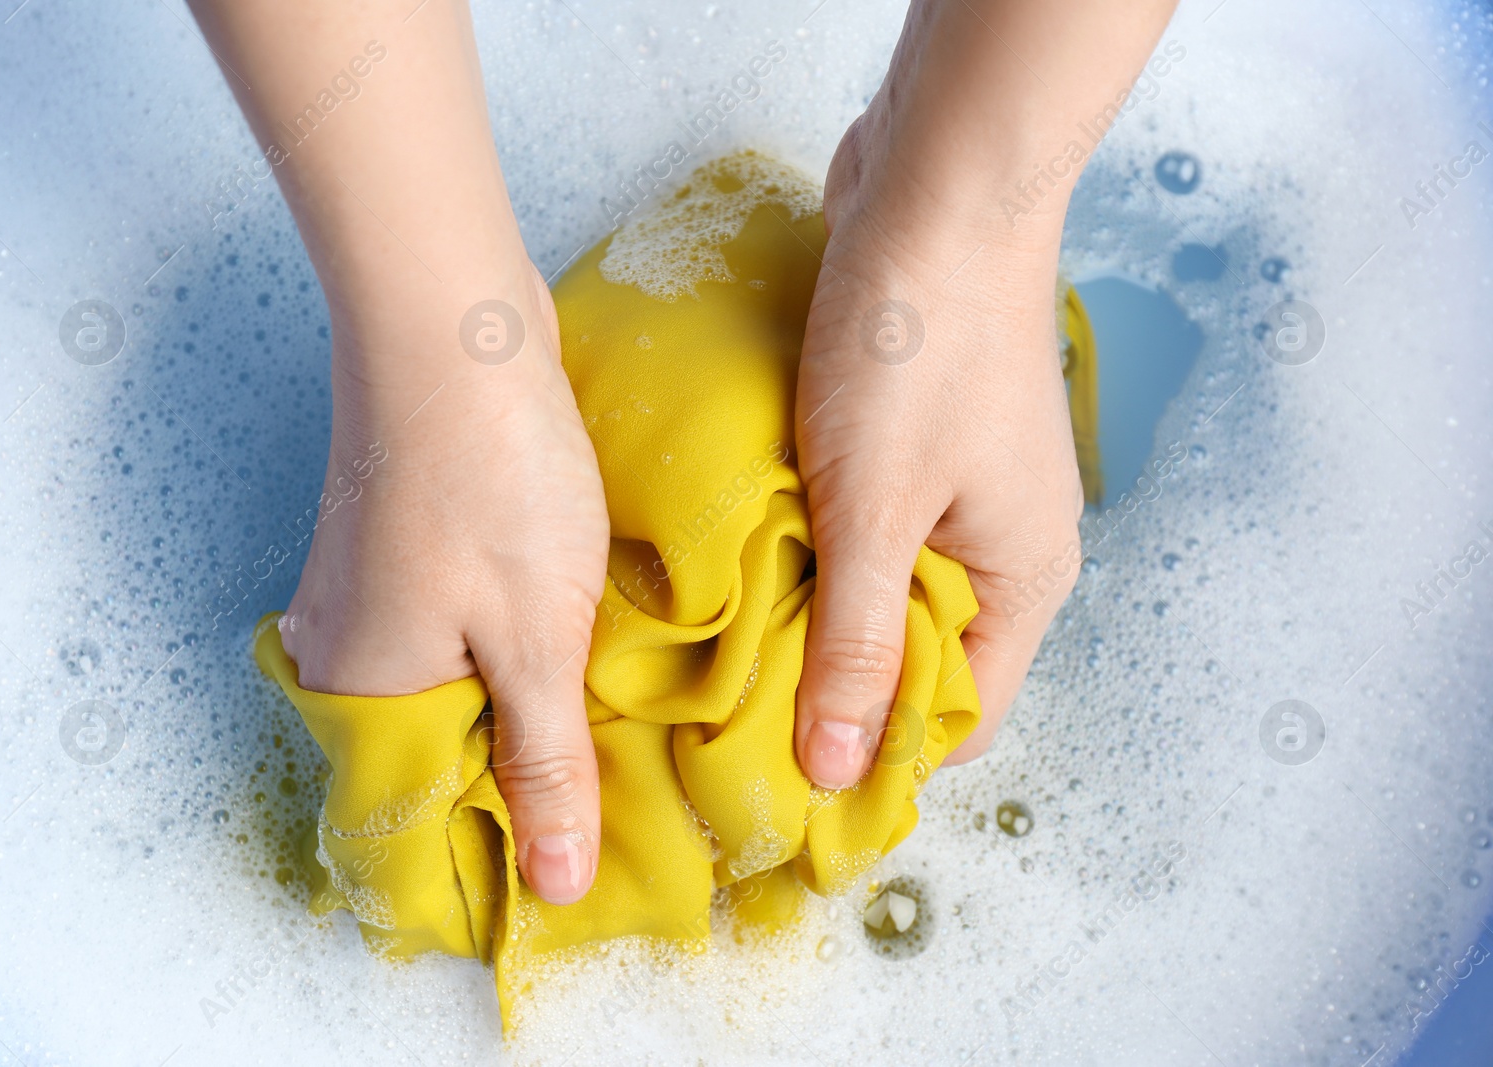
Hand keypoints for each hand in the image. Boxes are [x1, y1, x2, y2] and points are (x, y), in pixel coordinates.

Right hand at [281, 265, 609, 903]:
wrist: (454, 328)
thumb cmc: (491, 480)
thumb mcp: (537, 642)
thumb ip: (548, 765)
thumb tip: (555, 884)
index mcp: (360, 695)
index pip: (426, 817)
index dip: (508, 847)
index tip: (587, 863)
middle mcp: (344, 655)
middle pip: (442, 755)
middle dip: (528, 780)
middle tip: (620, 798)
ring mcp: (368, 596)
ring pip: (458, 692)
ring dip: (530, 712)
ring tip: (614, 733)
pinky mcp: (406, 551)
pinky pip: (462, 637)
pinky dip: (518, 655)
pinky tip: (577, 653)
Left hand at [791, 100, 1085, 788]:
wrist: (936, 192)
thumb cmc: (919, 349)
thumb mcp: (877, 509)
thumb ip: (857, 640)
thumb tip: (837, 766)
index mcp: (1023, 581)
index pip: (960, 714)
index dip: (879, 751)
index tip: (785, 768)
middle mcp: (1003, 545)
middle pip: (918, 657)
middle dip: (835, 682)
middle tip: (733, 703)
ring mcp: (961, 490)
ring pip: (884, 589)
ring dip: (816, 610)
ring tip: (728, 632)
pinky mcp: (916, 444)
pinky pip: (866, 526)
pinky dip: (817, 546)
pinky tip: (751, 550)